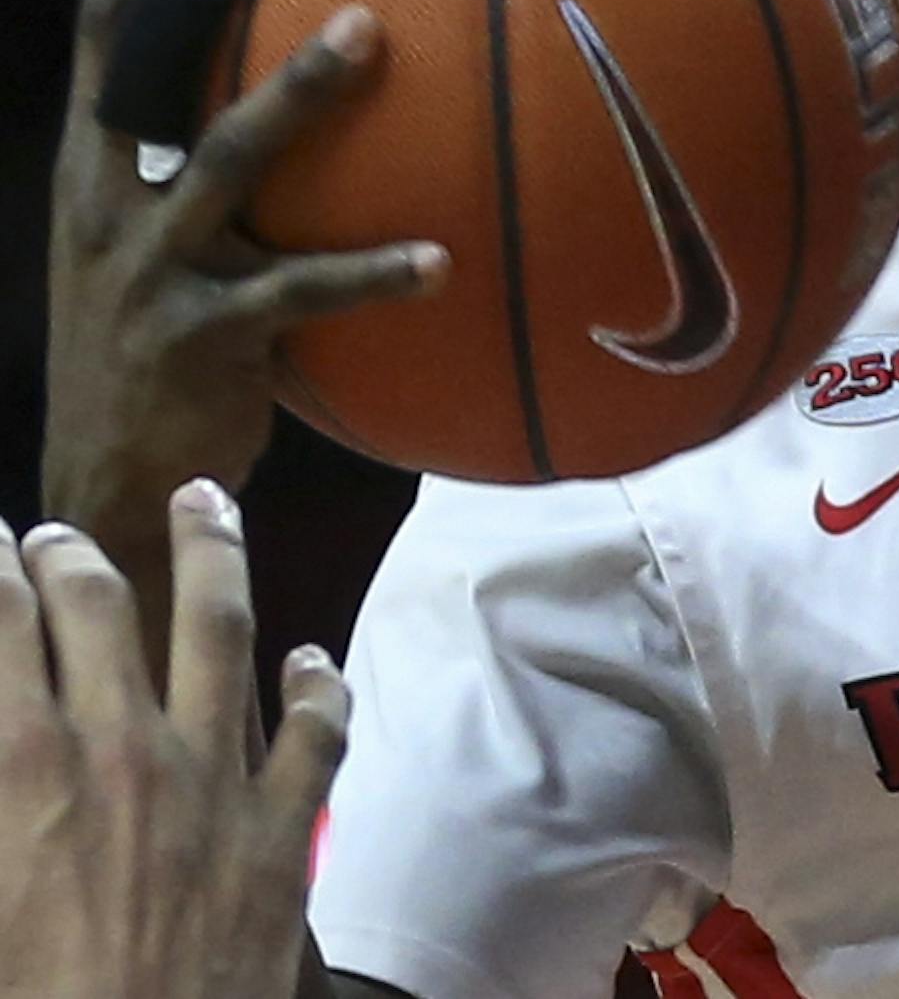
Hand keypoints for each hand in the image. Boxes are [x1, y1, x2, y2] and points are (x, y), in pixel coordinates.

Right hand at [0, 482, 349, 998]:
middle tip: (54, 535)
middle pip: (97, 608)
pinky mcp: (284, 830)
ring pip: (221, 627)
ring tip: (205, 498)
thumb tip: (16, 742)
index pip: (2, 627)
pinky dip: (319, 686)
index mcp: (25, 769)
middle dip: (69, 556)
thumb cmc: (30, 993)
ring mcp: (216, 782)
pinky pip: (319, 732)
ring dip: (210, 551)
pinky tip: (312, 657)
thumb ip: (5, 776)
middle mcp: (124, 752)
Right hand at [43, 0, 447, 549]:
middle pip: (155, 64)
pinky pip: (301, 293)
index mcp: (95, 169)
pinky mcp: (203, 337)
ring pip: (229, 157)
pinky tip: (443, 257)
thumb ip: (204, 181)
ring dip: (299, 89)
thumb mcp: (155, 250)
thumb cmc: (157, 349)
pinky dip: (373, 273)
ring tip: (372, 28)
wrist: (111, 481)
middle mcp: (109, 201)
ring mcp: (150, 267)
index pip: (105, 36)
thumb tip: (299, 111)